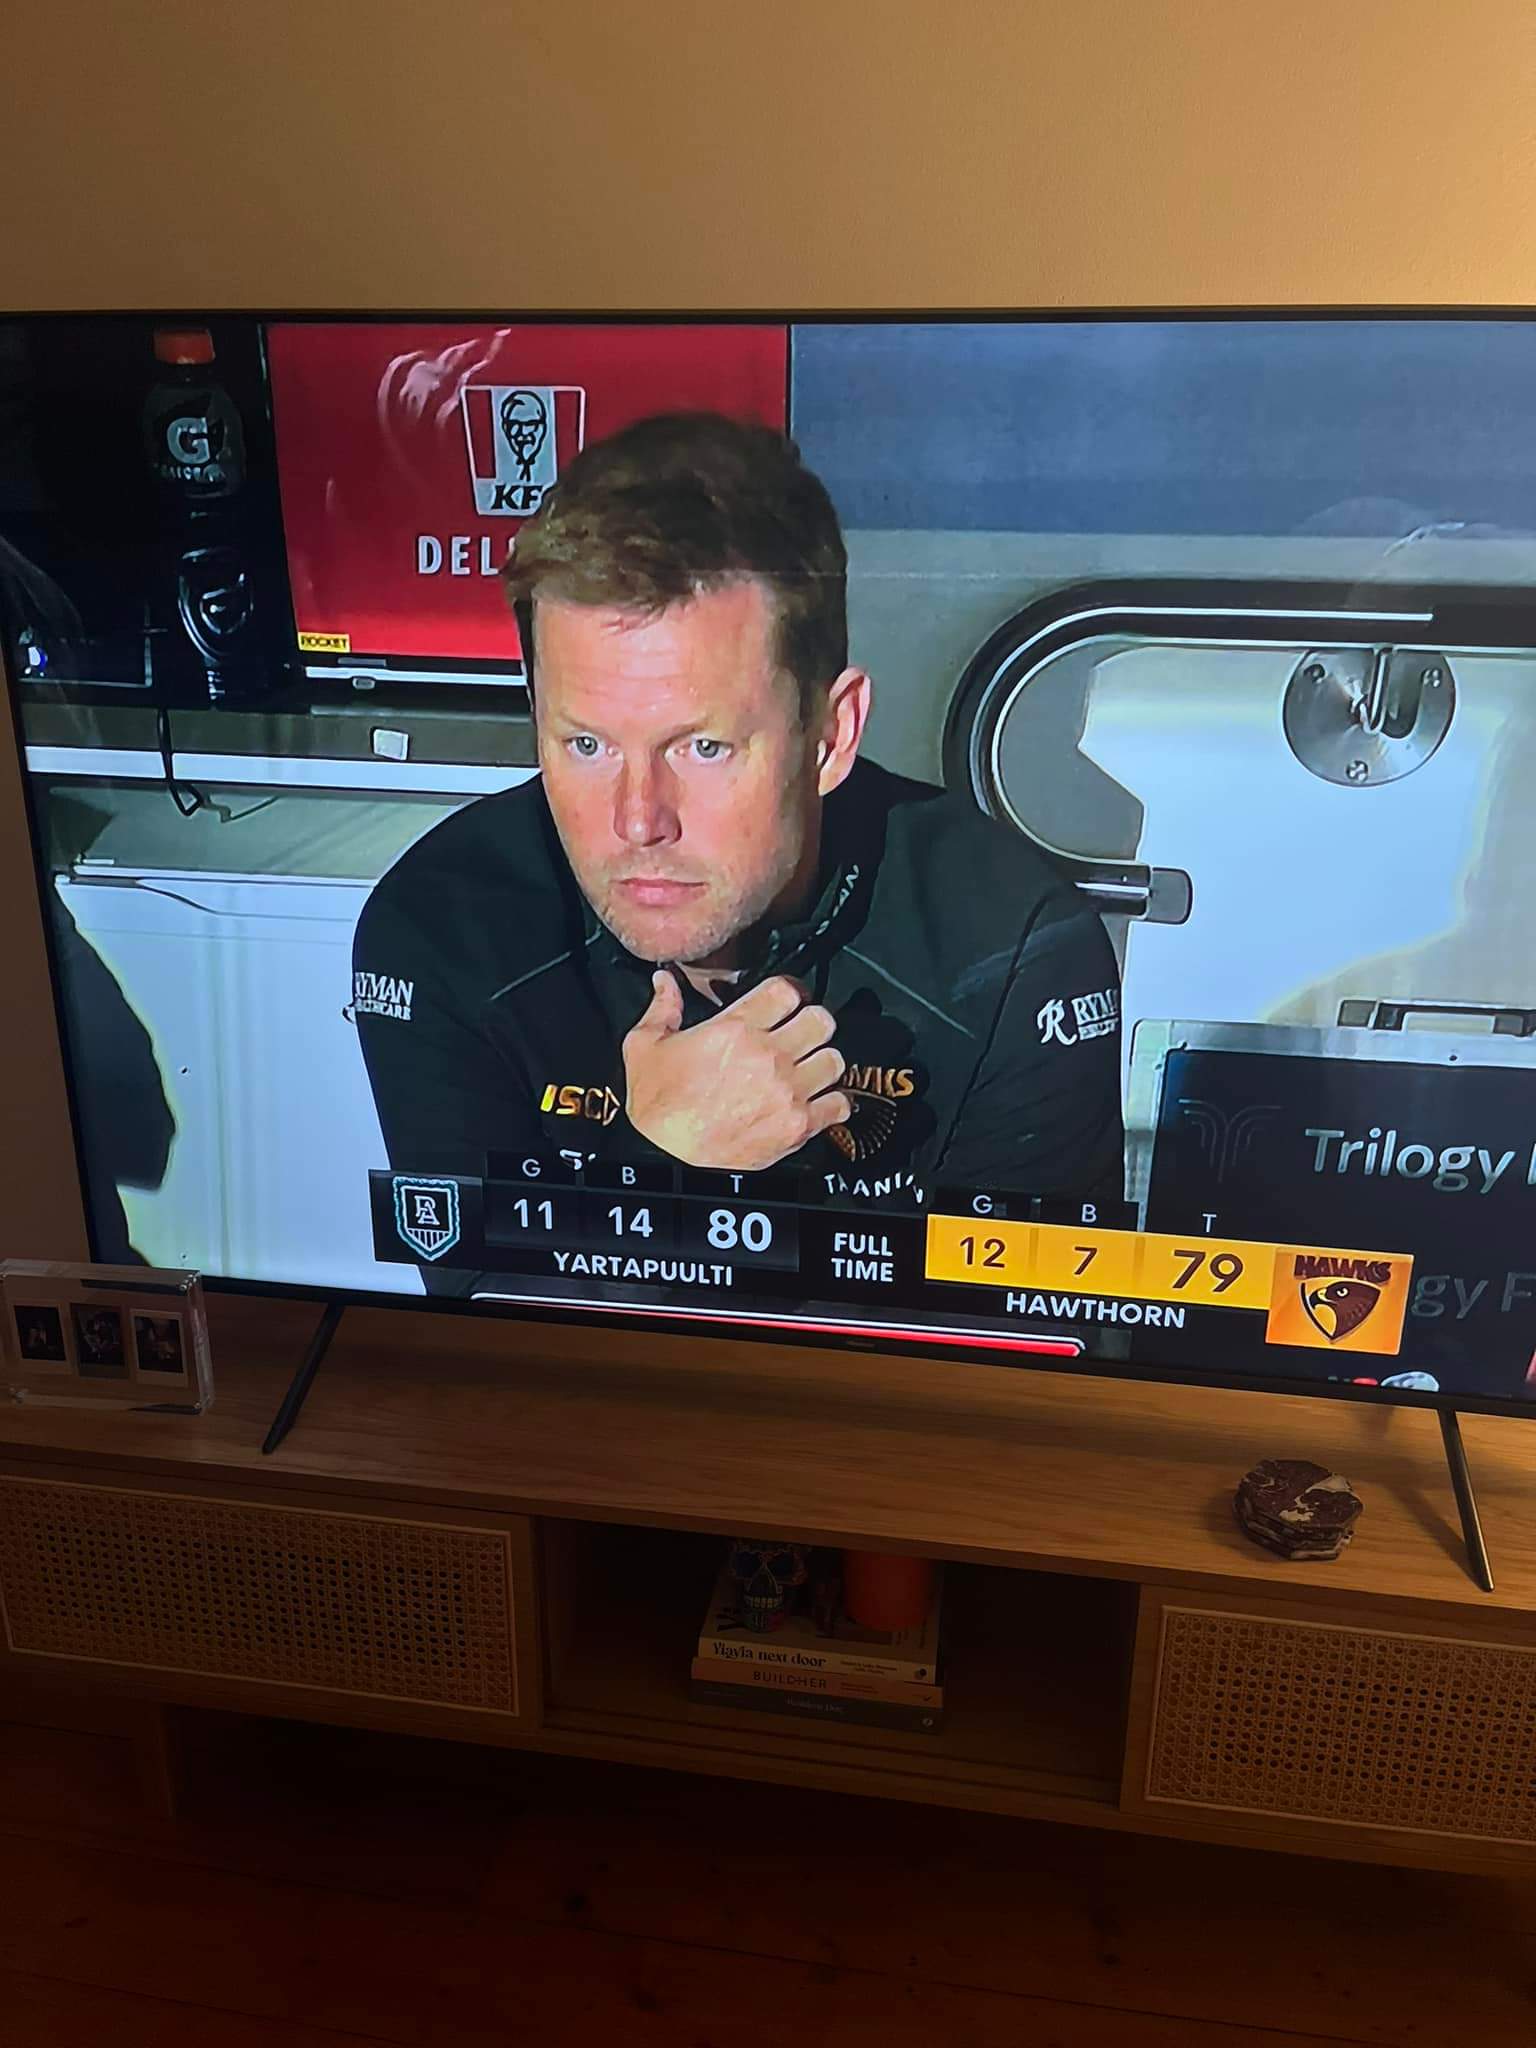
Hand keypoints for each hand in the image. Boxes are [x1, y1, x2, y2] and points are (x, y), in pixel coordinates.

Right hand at [622, 971, 851, 1170]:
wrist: (666, 1160)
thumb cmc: (657, 1108)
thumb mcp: (645, 1047)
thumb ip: (662, 1008)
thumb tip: (665, 981)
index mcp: (734, 1029)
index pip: (787, 990)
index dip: (791, 992)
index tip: (789, 1001)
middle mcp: (768, 1056)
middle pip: (822, 1020)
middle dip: (813, 1023)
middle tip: (803, 1033)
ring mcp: (787, 1091)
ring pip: (835, 1060)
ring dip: (823, 1063)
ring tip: (808, 1070)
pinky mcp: (798, 1125)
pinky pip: (840, 1104)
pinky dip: (833, 1103)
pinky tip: (816, 1103)